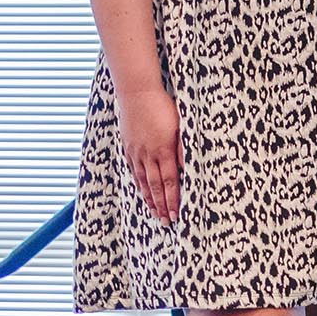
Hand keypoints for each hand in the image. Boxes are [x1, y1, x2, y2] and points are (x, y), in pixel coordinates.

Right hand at [116, 87, 180, 224]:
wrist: (137, 92)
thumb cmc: (163, 105)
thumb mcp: (181, 124)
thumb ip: (184, 147)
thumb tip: (187, 168)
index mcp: (164, 149)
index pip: (170, 181)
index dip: (173, 200)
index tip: (177, 214)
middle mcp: (148, 154)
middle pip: (156, 186)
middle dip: (162, 206)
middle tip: (167, 222)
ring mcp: (136, 152)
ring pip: (143, 181)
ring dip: (150, 200)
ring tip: (155, 214)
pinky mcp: (129, 147)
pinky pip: (134, 170)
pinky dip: (139, 184)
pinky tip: (143, 191)